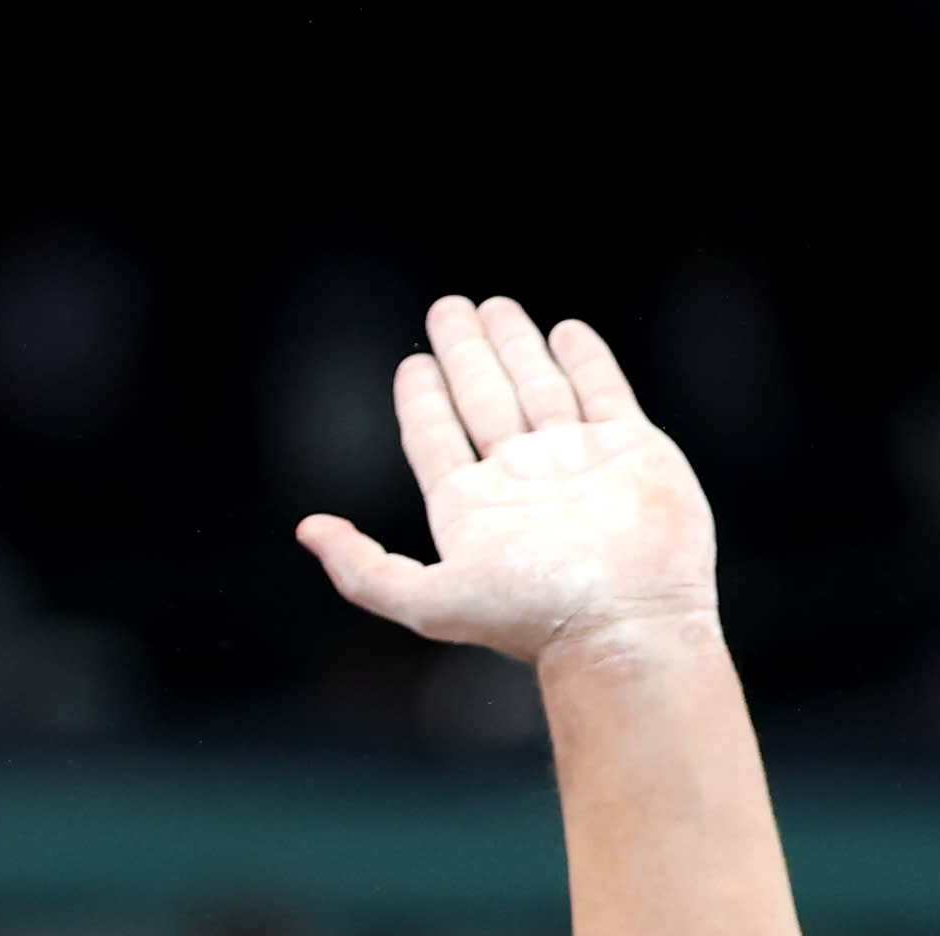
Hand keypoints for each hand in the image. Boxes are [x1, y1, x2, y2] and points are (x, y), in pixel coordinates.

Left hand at [296, 297, 714, 666]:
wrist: (623, 623)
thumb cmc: (530, 617)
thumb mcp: (425, 601)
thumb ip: (362, 569)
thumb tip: (307, 531)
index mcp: (471, 507)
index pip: (435, 436)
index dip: (421, 398)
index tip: (412, 363)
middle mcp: (521, 479)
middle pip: (483, 398)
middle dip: (464, 353)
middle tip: (448, 309)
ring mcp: (578, 461)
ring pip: (538, 387)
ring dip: (516, 346)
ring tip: (496, 308)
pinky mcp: (632, 450)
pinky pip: (603, 391)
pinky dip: (586, 360)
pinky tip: (566, 332)